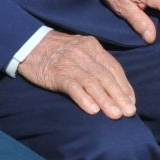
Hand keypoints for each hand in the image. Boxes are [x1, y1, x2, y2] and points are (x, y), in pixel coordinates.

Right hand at [17, 31, 135, 118]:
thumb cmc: (56, 51)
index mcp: (92, 46)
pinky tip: (92, 110)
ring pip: (93, 83)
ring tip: (116, 115)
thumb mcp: (79, 50)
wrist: (27, 44)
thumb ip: (95, 63)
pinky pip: (73, 87)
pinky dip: (84, 99)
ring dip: (106, 100)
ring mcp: (70, 63)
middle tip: (129, 112)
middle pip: (106, 76)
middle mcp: (83, 53)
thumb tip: (114, 86)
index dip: (124, 86)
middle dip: (120, 95)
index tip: (131, 101)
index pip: (113, 68)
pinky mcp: (56, 73)